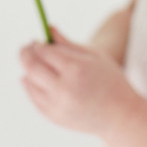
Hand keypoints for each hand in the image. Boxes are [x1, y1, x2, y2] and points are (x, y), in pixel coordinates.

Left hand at [19, 26, 136, 136]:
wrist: (121, 116)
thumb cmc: (110, 79)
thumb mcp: (93, 54)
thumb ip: (67, 42)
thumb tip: (48, 28)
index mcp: (75, 69)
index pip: (44, 51)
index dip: (37, 44)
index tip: (37, 40)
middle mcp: (64, 88)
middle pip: (32, 67)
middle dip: (26, 54)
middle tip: (27, 47)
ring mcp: (58, 106)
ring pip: (29, 82)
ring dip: (27, 69)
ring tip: (32, 63)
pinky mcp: (55, 118)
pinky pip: (34, 99)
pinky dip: (30, 86)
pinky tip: (31, 79)